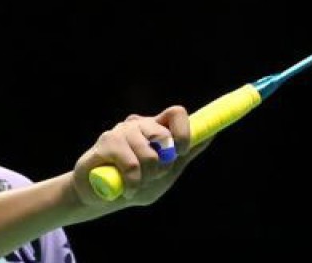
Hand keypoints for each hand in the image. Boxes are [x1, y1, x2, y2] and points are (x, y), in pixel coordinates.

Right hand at [71, 105, 209, 208]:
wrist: (100, 198)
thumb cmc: (134, 184)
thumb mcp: (165, 174)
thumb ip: (184, 156)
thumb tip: (210, 135)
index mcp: (155, 128)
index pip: (176, 113)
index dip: (183, 132)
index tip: (181, 152)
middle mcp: (138, 125)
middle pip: (163, 134)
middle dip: (163, 164)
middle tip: (154, 176)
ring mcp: (121, 131)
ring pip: (147, 154)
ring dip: (146, 178)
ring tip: (135, 186)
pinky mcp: (106, 142)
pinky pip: (131, 164)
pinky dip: (132, 183)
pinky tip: (125, 189)